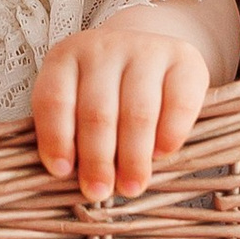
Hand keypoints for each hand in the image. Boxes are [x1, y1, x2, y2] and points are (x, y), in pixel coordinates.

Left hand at [33, 18, 210, 202]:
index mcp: (66, 57)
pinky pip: (179, 104)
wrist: (148, 53)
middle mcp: (104, 47)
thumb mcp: (76, 99)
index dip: (56, 138)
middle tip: (99, 191)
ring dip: (133, 157)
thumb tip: (69, 178)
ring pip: (138, 112)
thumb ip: (68, 131)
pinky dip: (170, 135)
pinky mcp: (185, 60)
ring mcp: (146, 50)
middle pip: (97, 111)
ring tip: (131, 186)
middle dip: (97, 159)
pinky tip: (162, 154)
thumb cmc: (105, 90)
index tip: (62, 172)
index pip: (54, 98)